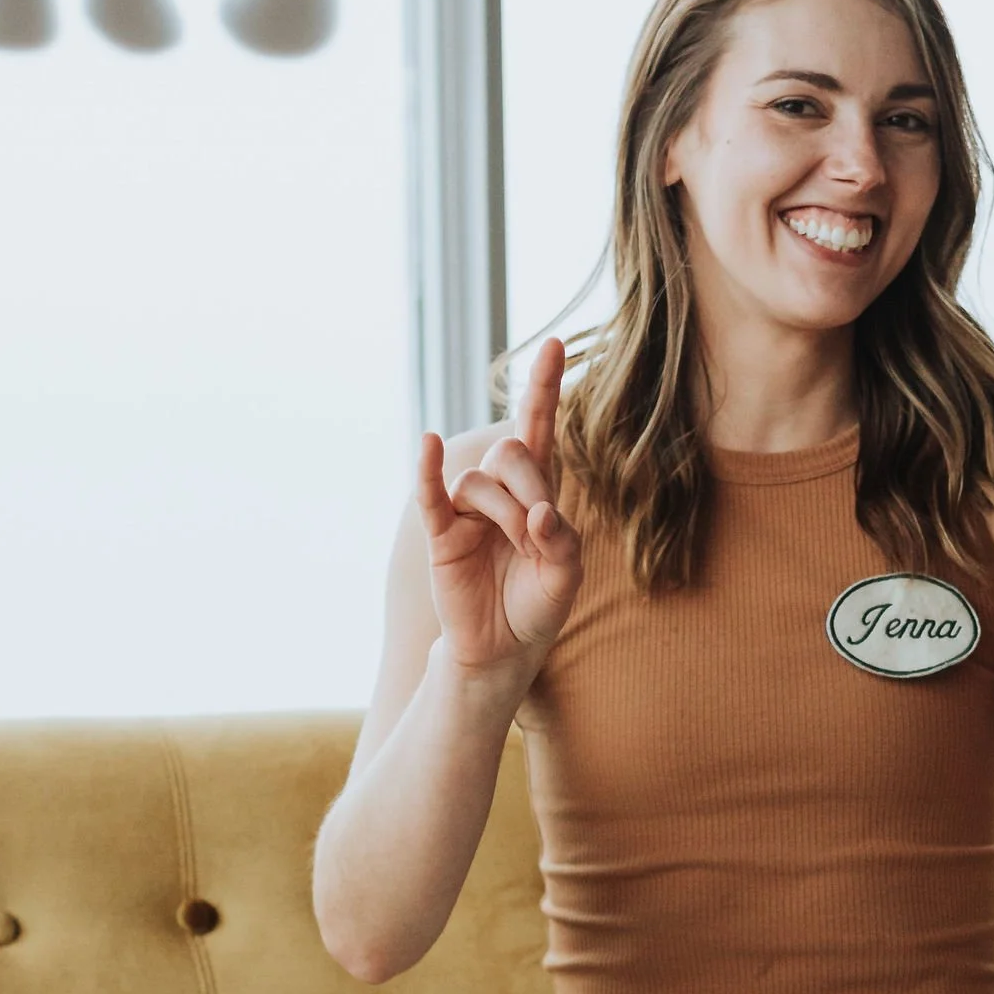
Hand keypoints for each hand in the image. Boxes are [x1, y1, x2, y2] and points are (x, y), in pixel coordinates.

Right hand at [417, 338, 583, 679]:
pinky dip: (428, 470)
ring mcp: (466, 510)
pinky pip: (431, 495)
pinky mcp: (441, 533)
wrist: (502, 649)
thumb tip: (540, 514)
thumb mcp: (565, 577)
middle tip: (538, 530)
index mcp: (538, 492)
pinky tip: (428, 444)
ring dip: (504, 514)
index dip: (545, 388)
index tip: (556, 344)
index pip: (540, 429)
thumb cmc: (537, 606)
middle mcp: (500, 491)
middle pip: (511, 451)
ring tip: (516, 548)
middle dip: (531, 486)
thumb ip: (562, 543)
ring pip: (479, 482)